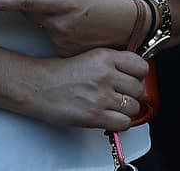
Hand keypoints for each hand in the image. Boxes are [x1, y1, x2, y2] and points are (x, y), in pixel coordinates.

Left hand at [0, 0, 135, 56]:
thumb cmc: (104, 0)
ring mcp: (63, 41)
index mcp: (63, 1)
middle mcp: (61, 23)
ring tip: (76, 17)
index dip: (2, 2)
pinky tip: (77, 31)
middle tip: (60, 4)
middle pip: (31, 13)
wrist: (129, 26)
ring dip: (50, 20)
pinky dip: (59, 33)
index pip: (25, 1)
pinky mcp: (67, 54)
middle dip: (34, 7)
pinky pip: (52, 40)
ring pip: (42, 27)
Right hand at [22, 47, 148, 129]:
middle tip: (120, 95)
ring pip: (133, 107)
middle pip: (138, 88)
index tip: (132, 78)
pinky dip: (119, 123)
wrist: (38, 86)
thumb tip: (132, 76)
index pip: (141, 66)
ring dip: (125, 110)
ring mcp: (101, 95)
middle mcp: (105, 74)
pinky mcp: (96, 115)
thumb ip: (111, 64)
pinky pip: (124, 123)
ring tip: (112, 107)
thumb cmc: (59, 74)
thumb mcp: (89, 58)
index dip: (138, 75)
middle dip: (131, 94)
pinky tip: (108, 117)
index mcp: (104, 56)